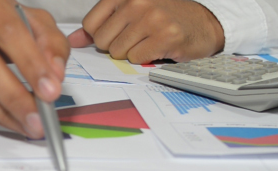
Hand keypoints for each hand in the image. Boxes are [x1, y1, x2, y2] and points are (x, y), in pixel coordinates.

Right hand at [0, 0, 69, 137]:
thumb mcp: (32, 20)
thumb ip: (50, 43)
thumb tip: (54, 75)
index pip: (7, 31)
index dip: (30, 63)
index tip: (50, 91)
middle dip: (14, 98)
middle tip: (37, 120)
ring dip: (0, 112)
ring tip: (26, 125)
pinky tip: (5, 118)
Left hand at [67, 0, 224, 62]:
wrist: (203, 23)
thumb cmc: (163, 17)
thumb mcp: (130, 13)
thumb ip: (100, 25)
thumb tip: (73, 40)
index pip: (90, 24)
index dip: (101, 35)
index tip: (118, 32)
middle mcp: (137, 1)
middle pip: (102, 40)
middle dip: (115, 46)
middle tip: (136, 38)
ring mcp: (152, 18)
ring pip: (118, 52)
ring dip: (131, 53)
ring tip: (147, 41)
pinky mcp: (165, 36)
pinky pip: (136, 58)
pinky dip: (145, 58)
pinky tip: (157, 47)